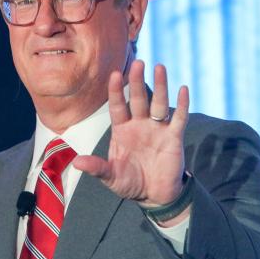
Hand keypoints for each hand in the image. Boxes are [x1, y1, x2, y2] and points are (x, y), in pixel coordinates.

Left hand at [74, 60, 189, 209]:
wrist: (154, 195)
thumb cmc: (129, 183)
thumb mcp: (111, 177)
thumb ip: (97, 168)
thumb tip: (77, 163)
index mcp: (122, 130)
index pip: (117, 106)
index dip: (115, 91)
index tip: (113, 74)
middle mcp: (140, 125)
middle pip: (138, 99)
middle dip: (137, 82)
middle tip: (138, 63)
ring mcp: (158, 129)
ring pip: (159, 103)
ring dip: (160, 86)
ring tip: (159, 67)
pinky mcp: (174, 138)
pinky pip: (179, 118)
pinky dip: (182, 104)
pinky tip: (182, 89)